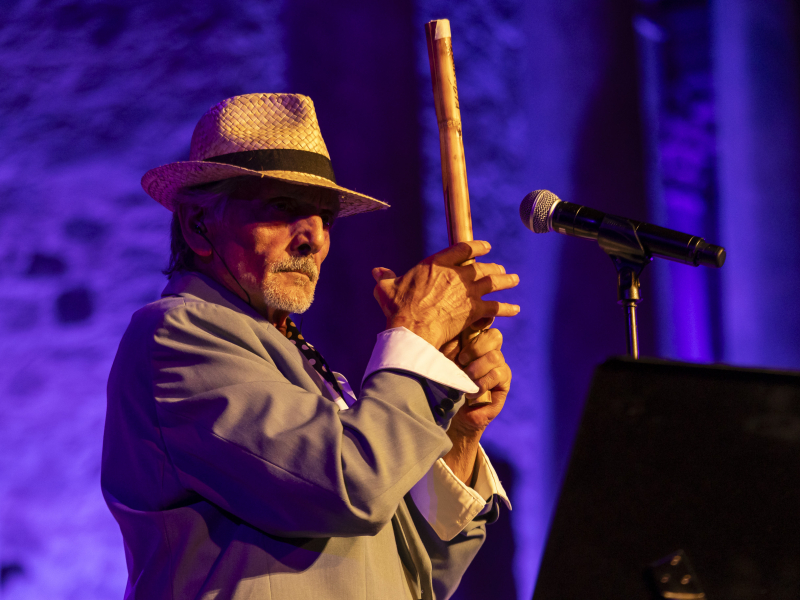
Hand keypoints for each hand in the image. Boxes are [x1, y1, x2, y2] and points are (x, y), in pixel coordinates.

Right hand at [372, 241, 519, 348]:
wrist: (413, 327)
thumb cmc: (398, 308)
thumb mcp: (387, 289)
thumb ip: (385, 278)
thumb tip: (376, 272)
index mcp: (436, 264)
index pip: (462, 249)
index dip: (476, 247)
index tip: (485, 247)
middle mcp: (456, 274)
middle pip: (481, 266)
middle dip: (492, 266)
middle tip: (500, 268)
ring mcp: (467, 291)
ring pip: (492, 282)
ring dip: (505, 281)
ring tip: (514, 279)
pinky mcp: (474, 310)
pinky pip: (495, 307)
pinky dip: (507, 308)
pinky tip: (515, 309)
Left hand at [441, 327, 511, 483]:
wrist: (449, 415)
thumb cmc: (441, 384)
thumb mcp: (442, 362)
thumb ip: (448, 344)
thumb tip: (446, 328)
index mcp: (475, 342)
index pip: (485, 324)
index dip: (475, 332)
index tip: (460, 349)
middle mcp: (490, 351)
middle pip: (495, 336)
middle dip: (476, 349)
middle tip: (461, 362)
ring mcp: (499, 367)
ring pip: (496, 357)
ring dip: (478, 370)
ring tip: (466, 381)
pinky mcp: (503, 384)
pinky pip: (498, 376)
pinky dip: (482, 386)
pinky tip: (471, 396)